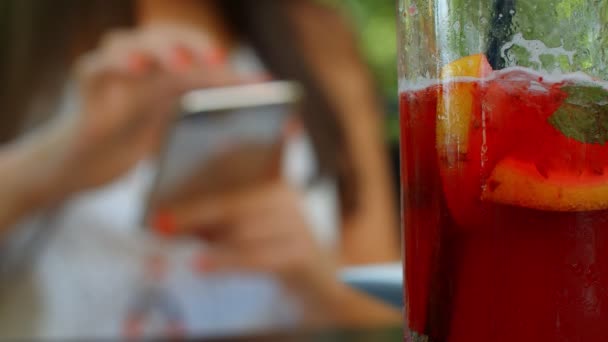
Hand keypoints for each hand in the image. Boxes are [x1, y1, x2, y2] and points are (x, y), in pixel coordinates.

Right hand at [39, 26, 246, 198]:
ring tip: (180, 64)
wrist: (84, 166)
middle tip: (216, 60)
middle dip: (191, 45)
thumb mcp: (176, 132)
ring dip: (156, 49)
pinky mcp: (87, 93)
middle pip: (162, 40)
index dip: (221, 62)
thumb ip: (209, 118)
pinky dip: (114, 64)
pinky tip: (137, 72)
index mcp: (162, 76)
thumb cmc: (131, 145)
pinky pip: (94, 68)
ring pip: (127, 43)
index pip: (193, 55)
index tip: (250, 77)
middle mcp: (138, 69)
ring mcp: (111, 77)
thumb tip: (258, 108)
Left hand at [151, 180, 338, 293]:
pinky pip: (256, 258)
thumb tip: (171, 216)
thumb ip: (214, 214)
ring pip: (243, 230)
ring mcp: (297, 224)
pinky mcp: (300, 254)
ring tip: (176, 241)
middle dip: (194, 212)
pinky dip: (225, 262)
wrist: (316, 271)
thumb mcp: (244, 220)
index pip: (234, 169)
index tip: (169, 191)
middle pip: (234, 201)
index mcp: (273, 177)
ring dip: (206, 238)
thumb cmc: (270, 240)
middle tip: (161, 222)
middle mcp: (287, 195)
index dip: (198, 180)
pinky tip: (200, 265)